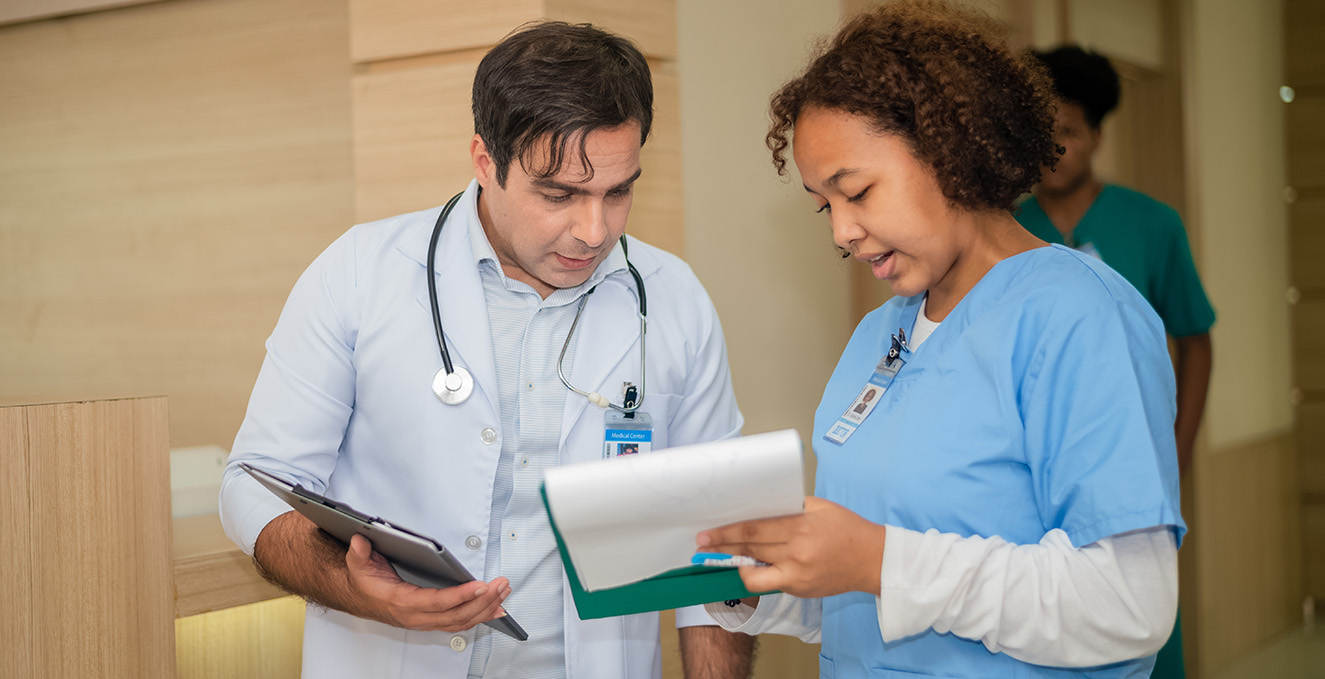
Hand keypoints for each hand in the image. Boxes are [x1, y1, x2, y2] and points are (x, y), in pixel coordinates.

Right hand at [345, 534, 510, 631]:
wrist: (360, 596)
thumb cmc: (366, 582)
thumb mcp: (359, 564)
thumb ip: (360, 553)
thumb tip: (360, 541)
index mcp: (403, 602)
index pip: (437, 602)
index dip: (461, 595)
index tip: (480, 586)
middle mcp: (417, 616)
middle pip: (456, 614)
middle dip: (483, 601)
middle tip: (500, 585)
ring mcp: (426, 621)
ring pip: (461, 621)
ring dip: (486, 608)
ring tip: (503, 593)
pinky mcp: (432, 620)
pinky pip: (460, 623)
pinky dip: (480, 616)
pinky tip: (495, 609)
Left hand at [696, 496, 885, 597]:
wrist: (873, 560)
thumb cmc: (847, 528)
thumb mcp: (820, 507)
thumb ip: (790, 507)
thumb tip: (757, 507)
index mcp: (801, 526)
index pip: (755, 529)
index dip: (727, 531)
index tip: (708, 532)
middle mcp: (797, 552)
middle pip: (750, 549)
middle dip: (722, 547)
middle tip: (701, 545)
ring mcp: (798, 574)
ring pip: (755, 570)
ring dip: (732, 564)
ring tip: (716, 558)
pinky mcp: (799, 590)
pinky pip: (769, 583)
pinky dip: (755, 575)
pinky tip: (746, 568)